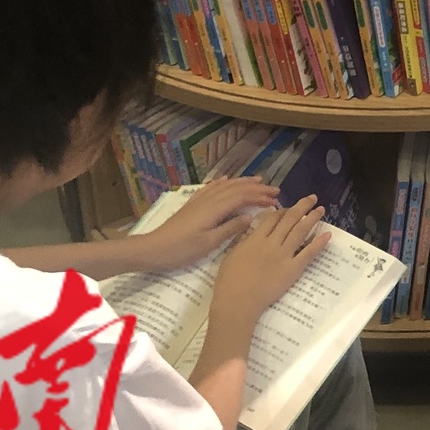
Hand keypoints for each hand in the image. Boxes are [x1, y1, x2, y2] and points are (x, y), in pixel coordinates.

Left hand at [136, 177, 280, 270]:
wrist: (153, 248)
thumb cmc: (181, 249)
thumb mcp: (208, 243)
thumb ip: (229, 229)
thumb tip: (250, 217)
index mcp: (215, 209)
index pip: (242, 197)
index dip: (260, 196)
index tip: (276, 199)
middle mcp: (208, 200)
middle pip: (236, 189)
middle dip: (256, 188)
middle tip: (274, 190)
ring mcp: (199, 201)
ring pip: (224, 186)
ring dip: (242, 182)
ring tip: (257, 181)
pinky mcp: (192, 204)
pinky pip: (210, 188)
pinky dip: (221, 182)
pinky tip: (225, 180)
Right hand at [209, 196, 328, 324]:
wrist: (238, 300)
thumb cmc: (229, 281)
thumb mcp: (232, 254)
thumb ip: (244, 242)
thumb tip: (252, 233)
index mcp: (255, 238)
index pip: (272, 218)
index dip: (283, 211)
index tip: (289, 207)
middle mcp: (272, 242)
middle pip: (289, 219)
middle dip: (302, 206)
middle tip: (312, 198)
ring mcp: (284, 255)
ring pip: (300, 231)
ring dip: (312, 218)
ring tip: (321, 209)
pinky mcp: (293, 269)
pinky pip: (308, 253)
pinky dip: (319, 243)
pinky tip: (328, 234)